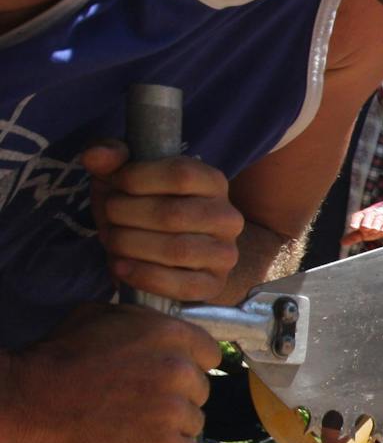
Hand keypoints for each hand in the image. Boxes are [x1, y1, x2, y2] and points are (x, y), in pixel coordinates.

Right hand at [0, 304, 218, 442]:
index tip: (171, 378)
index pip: (210, 354)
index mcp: (171, 335)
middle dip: (176, 398)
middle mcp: (179, 370)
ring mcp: (173, 409)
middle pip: (200, 391)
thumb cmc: (57, 356)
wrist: (27, 401)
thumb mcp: (101, 316)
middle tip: (141, 403)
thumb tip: (162, 324)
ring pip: (194, 423)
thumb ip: (144, 322)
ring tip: (134, 425)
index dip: (191, 367)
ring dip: (171, 427)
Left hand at [83, 141, 243, 301]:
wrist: (169, 251)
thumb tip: (95, 156)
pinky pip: (183, 286)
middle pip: (173, 214)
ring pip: (177, 250)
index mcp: (212, 182)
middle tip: (109, 216)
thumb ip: (111, 158)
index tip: (115, 183)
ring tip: (113, 240)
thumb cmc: (145, 206)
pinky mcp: (214, 284)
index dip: (137, 178)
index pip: (181, 174)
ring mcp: (225, 253)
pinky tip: (121, 266)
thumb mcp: (126, 177)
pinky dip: (143, 276)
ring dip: (130, 245)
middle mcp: (227, 217)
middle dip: (126, 215)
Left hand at [341, 205, 382, 247]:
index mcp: (362, 216)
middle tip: (365, 228)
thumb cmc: (372, 226)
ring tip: (375, 230)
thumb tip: (342, 243)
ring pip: (378, 220)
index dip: (355, 221)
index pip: (357, 216)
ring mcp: (381, 218)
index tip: (353, 227)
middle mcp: (372, 215)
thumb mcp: (362, 232)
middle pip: (369, 217)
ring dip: (376, 226)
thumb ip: (353, 237)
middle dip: (367, 223)